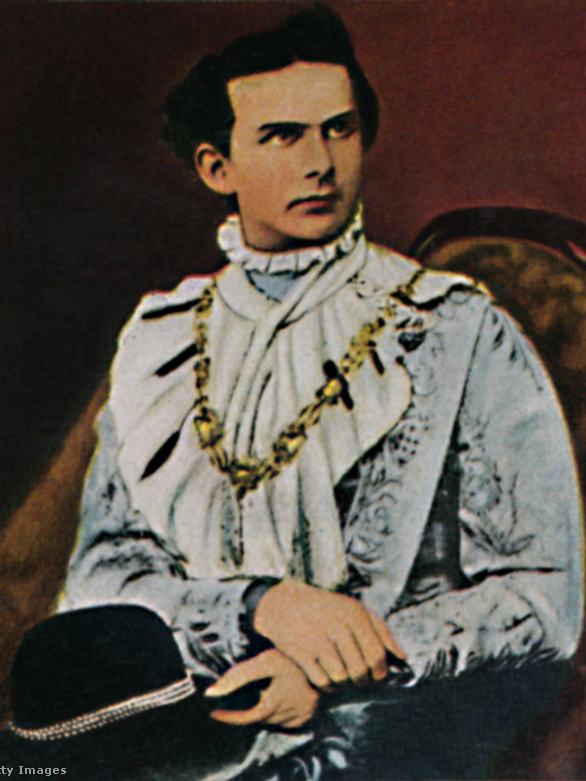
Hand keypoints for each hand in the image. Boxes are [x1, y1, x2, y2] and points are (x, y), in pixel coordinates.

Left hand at [205, 649, 318, 728]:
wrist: (324, 651)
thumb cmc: (291, 654)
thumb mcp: (264, 661)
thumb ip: (238, 676)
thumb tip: (210, 693)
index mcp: (279, 701)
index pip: (249, 718)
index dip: (231, 717)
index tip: (214, 713)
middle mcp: (293, 712)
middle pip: (262, 719)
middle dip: (250, 708)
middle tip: (248, 690)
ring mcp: (304, 714)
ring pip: (274, 721)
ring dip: (265, 710)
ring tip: (266, 688)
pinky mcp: (312, 712)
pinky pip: (287, 721)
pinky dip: (279, 712)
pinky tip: (279, 695)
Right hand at [253, 580, 404, 690]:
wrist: (285, 605)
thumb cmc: (327, 610)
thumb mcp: (355, 610)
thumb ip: (382, 631)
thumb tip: (403, 658)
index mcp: (354, 614)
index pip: (376, 654)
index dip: (380, 671)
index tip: (377, 675)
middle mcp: (337, 626)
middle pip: (360, 669)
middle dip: (363, 680)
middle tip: (359, 679)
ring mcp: (317, 640)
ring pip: (342, 678)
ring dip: (344, 683)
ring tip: (342, 676)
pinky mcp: (301, 653)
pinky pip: (323, 682)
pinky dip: (328, 687)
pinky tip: (328, 678)